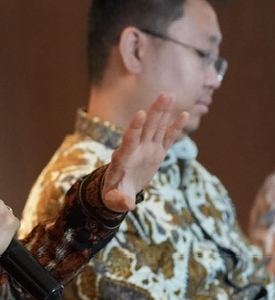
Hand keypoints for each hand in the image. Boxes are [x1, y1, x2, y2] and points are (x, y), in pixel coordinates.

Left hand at [102, 92, 188, 211]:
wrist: (118, 189)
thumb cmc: (114, 195)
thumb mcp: (114, 200)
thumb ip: (119, 200)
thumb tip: (127, 204)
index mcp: (123, 158)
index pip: (129, 140)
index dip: (134, 127)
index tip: (140, 114)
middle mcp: (135, 149)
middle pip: (145, 127)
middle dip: (154, 112)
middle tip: (164, 95)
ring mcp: (146, 148)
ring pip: (156, 127)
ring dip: (162, 111)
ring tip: (170, 94)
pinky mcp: (156, 152)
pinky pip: (167, 138)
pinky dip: (175, 127)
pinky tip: (185, 114)